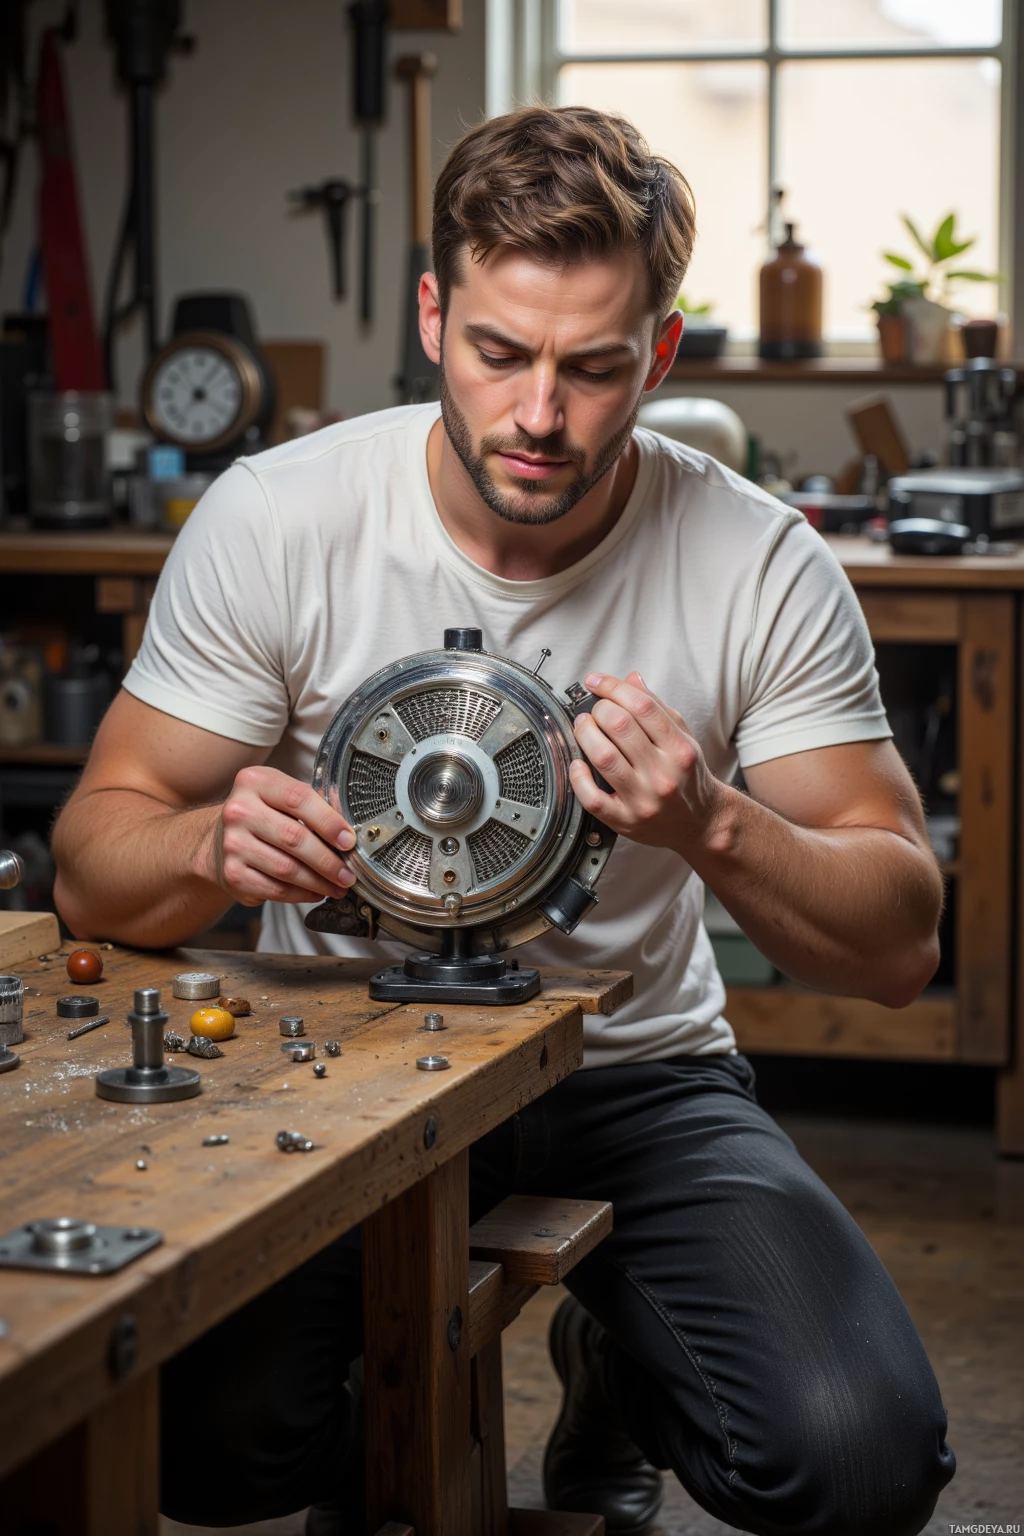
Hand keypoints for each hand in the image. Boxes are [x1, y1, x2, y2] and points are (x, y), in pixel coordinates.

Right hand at [204, 766, 355, 906]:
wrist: (218, 841)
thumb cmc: (262, 815)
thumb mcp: (281, 796)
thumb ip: (314, 803)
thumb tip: (349, 829)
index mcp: (255, 782)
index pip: (298, 798)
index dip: (329, 822)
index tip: (349, 841)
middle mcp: (239, 811)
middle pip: (295, 837)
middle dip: (329, 860)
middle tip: (349, 873)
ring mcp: (233, 844)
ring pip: (287, 868)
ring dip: (319, 882)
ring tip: (338, 886)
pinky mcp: (232, 874)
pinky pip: (276, 889)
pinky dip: (302, 894)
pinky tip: (316, 892)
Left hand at [569, 671, 723, 852]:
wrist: (700, 823)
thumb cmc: (687, 777)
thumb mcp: (682, 738)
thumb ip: (657, 708)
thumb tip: (631, 679)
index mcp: (679, 749)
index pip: (642, 706)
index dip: (613, 687)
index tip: (596, 681)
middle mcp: (663, 774)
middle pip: (620, 726)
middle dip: (599, 709)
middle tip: (594, 709)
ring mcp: (644, 799)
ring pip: (603, 756)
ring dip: (585, 734)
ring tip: (584, 727)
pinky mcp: (626, 820)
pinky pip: (593, 798)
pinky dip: (579, 777)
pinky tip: (578, 764)